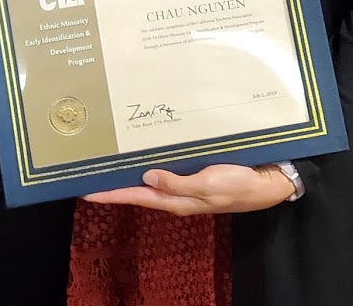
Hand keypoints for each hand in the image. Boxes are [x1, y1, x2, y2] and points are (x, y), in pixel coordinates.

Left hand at [83, 163, 293, 215]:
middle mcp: (176, 193)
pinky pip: (165, 168)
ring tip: (107, 160)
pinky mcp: (194, 172)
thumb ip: (177, 183)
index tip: (85, 190)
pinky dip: (150, 161)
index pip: (135, 196)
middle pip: (137, 188)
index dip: (110, 193)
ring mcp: (185, 183)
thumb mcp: (208, 185)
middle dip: (114, 181)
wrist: (267, 181)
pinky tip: (142, 151)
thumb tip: (146, 176)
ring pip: (149, 177)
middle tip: (89, 170)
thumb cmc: (238, 183)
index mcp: (176, 200)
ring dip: (129, 170)